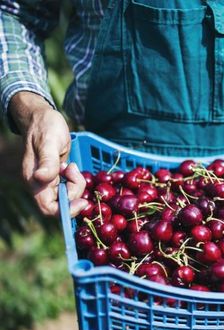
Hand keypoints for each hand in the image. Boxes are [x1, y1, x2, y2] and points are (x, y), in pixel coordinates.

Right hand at [10, 91, 86, 216]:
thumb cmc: (45, 127)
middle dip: (74, 192)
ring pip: (67, 196)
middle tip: (75, 171)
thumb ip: (48, 161)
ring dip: (76, 184)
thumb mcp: (49, 142)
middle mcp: (40, 184)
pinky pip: (69, 187)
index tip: (83, 200)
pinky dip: (75, 180)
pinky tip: (71, 167)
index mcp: (34, 180)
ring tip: (71, 165)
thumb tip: (42, 178)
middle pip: (62, 204)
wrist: (43, 117)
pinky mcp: (56, 177)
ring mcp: (48, 182)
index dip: (67, 210)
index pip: (49, 208)